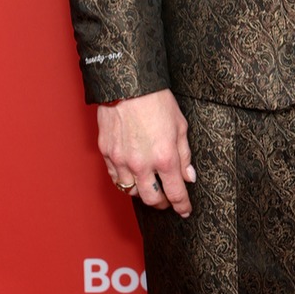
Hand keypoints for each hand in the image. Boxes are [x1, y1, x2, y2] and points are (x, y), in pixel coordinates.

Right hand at [98, 89, 195, 216]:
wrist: (128, 83)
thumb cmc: (156, 100)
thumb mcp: (180, 124)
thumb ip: (184, 153)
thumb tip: (188, 176)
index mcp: (165, 157)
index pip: (175, 193)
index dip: (182, 205)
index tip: (185, 210)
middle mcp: (142, 164)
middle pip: (152, 200)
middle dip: (163, 203)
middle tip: (168, 198)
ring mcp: (121, 161)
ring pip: (131, 192)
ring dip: (143, 192)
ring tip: (150, 184)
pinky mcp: (106, 153)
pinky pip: (115, 177)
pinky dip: (125, 180)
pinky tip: (132, 174)